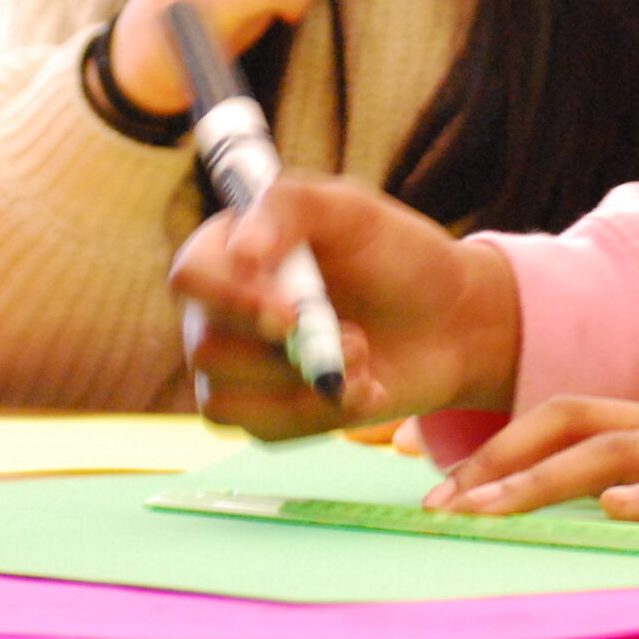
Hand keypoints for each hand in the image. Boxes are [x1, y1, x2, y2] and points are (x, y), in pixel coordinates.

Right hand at [171, 173, 517, 438]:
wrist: (448, 322)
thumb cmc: (396, 256)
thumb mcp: (353, 210)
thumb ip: (291, 207)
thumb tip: (241, 250)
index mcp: (230, 249)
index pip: (190, 277)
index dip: (231, 300)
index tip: (290, 312)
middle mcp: (219, 310)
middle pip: (205, 345)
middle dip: (286, 352)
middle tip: (357, 337)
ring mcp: (236, 368)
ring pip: (226, 399)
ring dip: (305, 385)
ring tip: (365, 354)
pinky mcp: (264, 414)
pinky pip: (264, 431)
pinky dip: (320, 416)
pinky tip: (366, 388)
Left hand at [422, 391, 638, 524]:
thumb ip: (622, 469)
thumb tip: (542, 495)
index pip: (558, 417)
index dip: (497, 445)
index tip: (438, 487)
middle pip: (571, 424)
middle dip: (501, 461)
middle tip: (444, 504)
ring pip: (619, 452)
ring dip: (549, 480)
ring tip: (497, 510)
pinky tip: (619, 511)